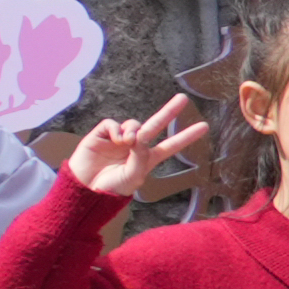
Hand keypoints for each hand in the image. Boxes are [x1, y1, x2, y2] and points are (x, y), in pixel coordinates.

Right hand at [54, 92, 207, 207]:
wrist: (84, 189)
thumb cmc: (110, 188)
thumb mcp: (133, 176)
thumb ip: (140, 156)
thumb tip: (138, 136)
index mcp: (147, 159)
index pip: (170, 146)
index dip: (186, 136)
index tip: (204, 127)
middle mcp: (135, 146)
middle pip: (156, 125)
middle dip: (169, 111)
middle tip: (183, 98)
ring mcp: (118, 140)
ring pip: (134, 124)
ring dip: (134, 130)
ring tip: (127, 142)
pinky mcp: (101, 135)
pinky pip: (112, 124)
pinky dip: (116, 129)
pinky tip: (115, 139)